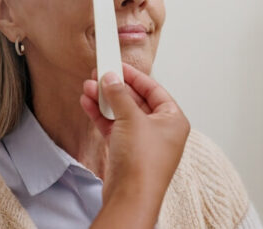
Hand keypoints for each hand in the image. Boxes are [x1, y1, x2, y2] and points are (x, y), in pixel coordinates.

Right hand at [81, 63, 189, 228]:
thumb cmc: (143, 164)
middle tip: (100, 73)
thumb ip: (119, 95)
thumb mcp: (131, 118)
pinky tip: (88, 103)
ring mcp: (143, 142)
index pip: (154, 89)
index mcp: (174, 120)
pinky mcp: (126, 152)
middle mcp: (161, 131)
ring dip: (105, 100)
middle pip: (136, 100)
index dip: (135, 76)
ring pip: (122, 114)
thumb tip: (112, 79)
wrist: (130, 197)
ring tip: (88, 86)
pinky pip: (114, 127)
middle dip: (116, 88)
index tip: (119, 65)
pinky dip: (101, 116)